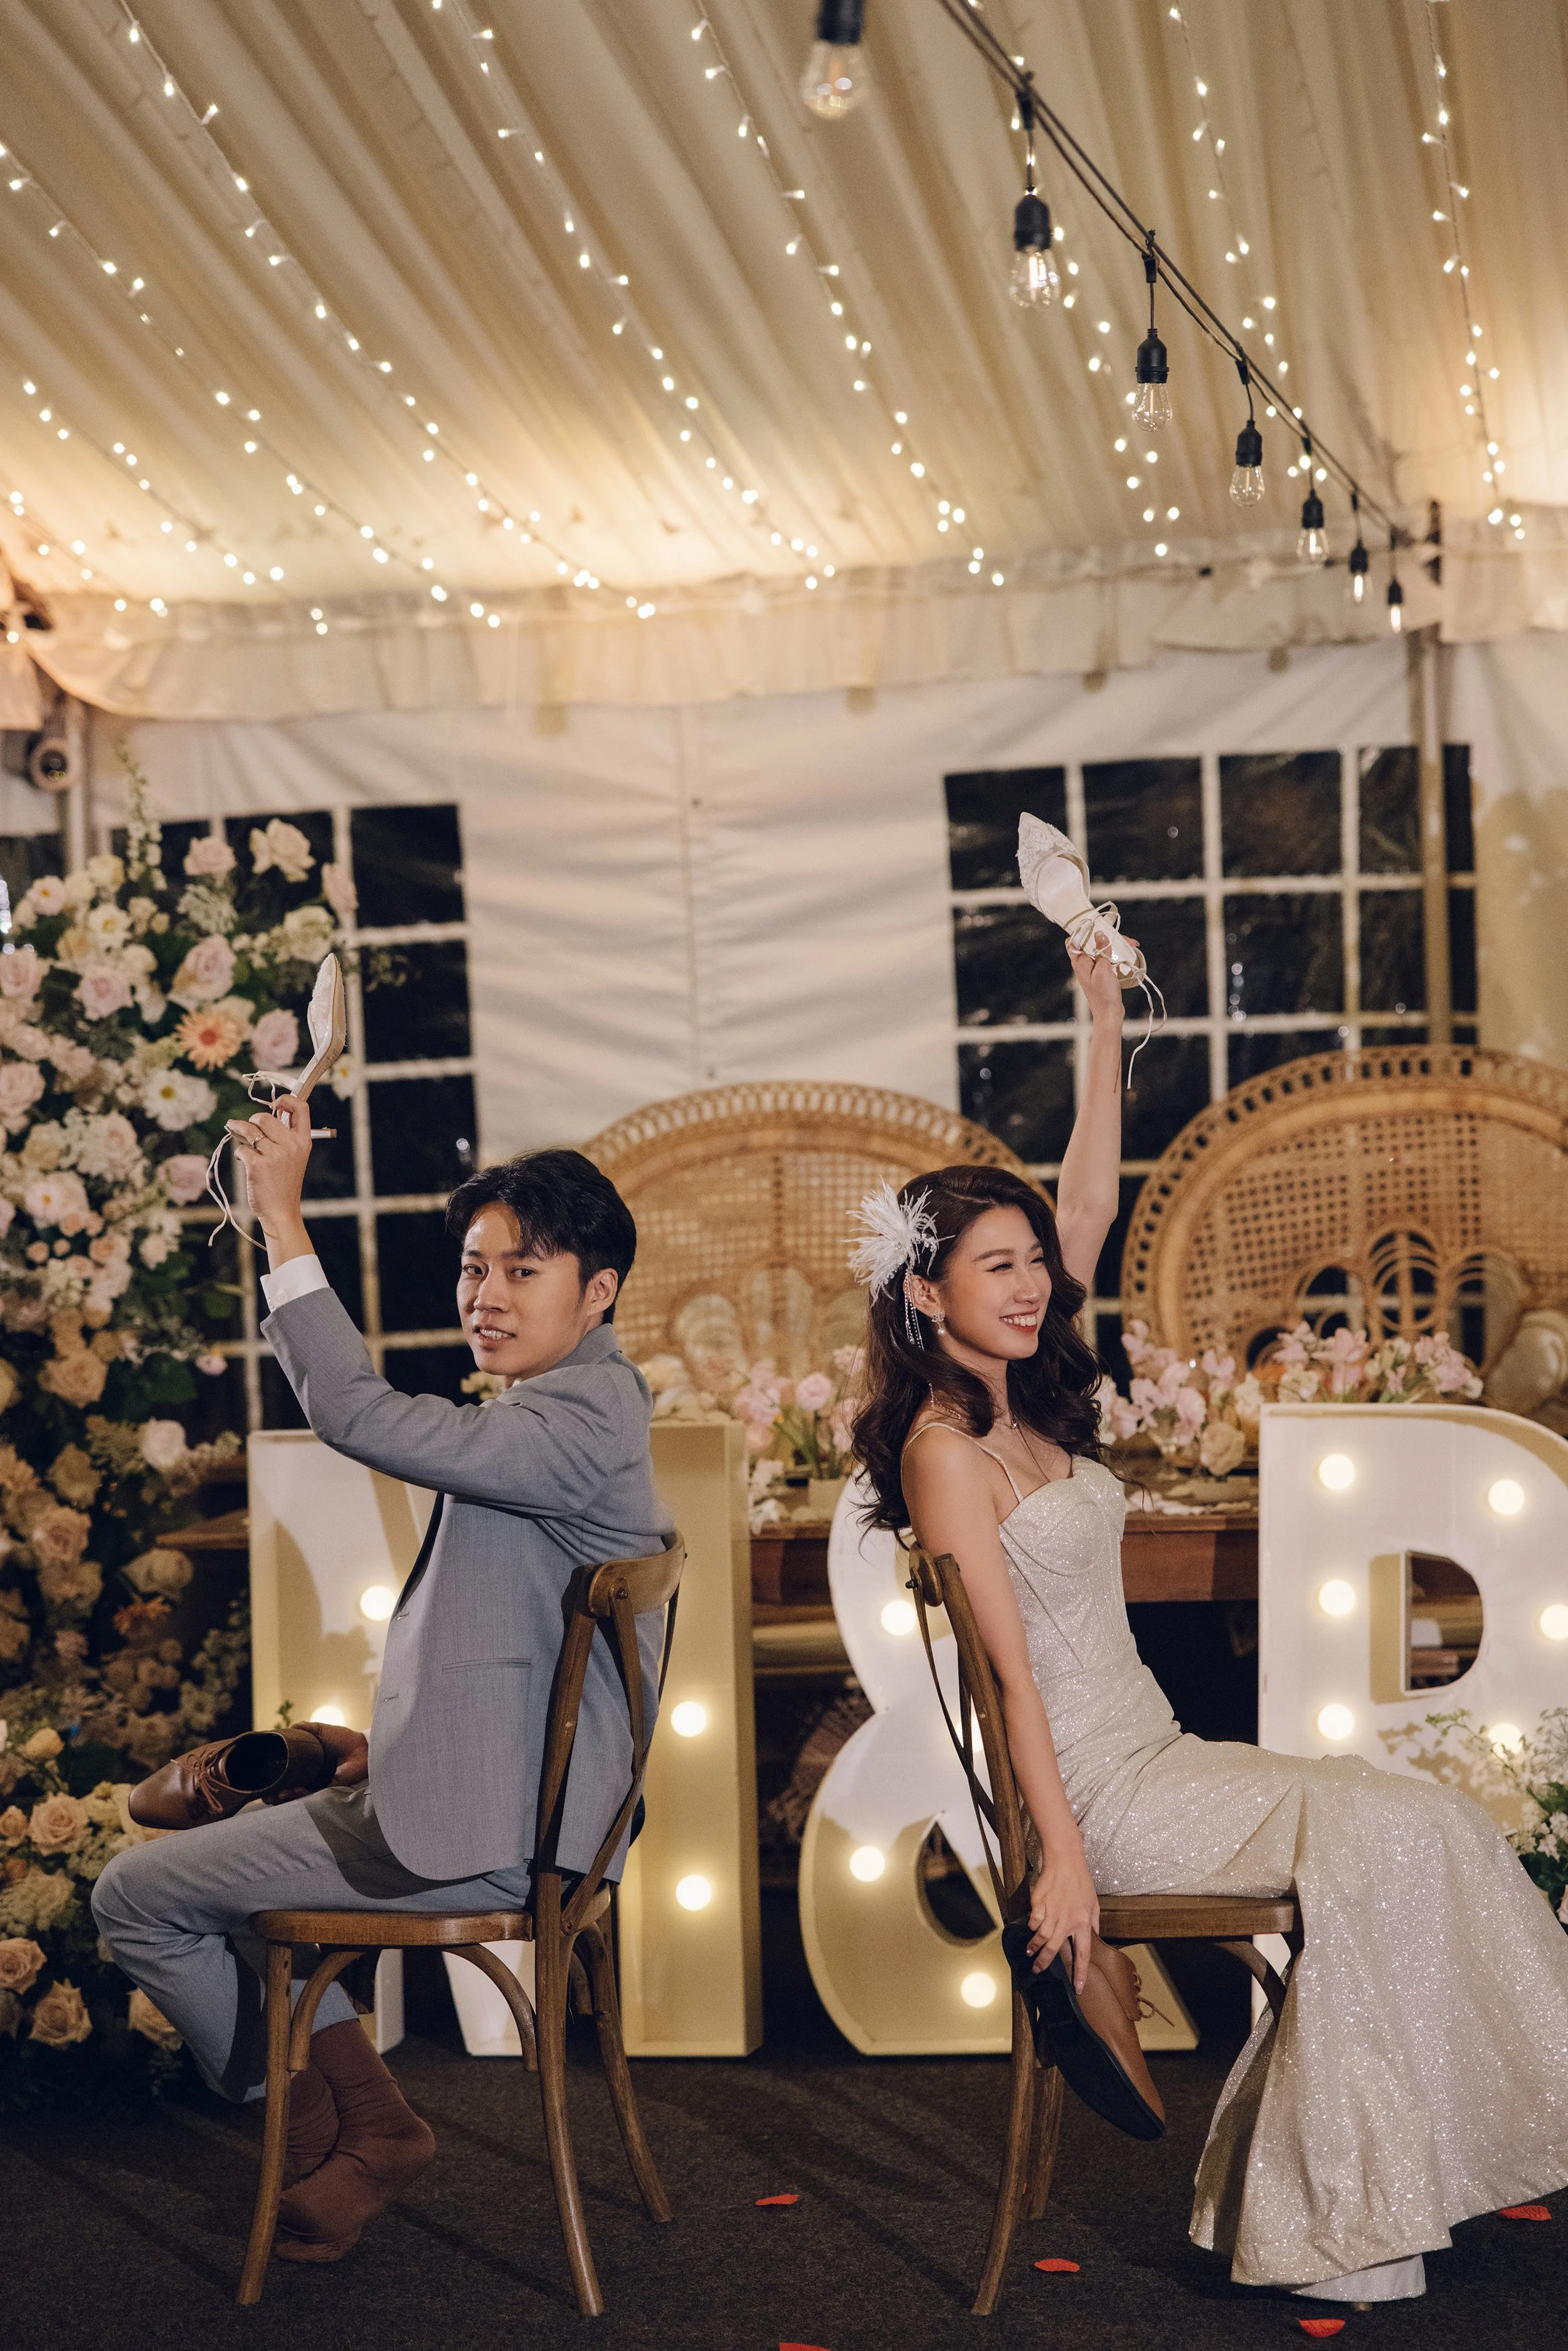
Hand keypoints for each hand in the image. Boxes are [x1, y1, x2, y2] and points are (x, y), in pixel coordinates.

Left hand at [224, 1094, 310, 1242]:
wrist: (281, 1210)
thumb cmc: (286, 1184)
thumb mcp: (296, 1157)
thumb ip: (286, 1137)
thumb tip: (264, 1118)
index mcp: (303, 1141)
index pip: (301, 1108)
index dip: (287, 1099)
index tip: (276, 1103)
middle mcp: (291, 1146)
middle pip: (265, 1117)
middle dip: (253, 1121)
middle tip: (248, 1127)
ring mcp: (274, 1155)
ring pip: (249, 1130)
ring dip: (239, 1131)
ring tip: (236, 1132)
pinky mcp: (257, 1165)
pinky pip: (241, 1148)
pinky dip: (238, 1153)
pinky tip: (243, 1160)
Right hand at [266, 1721, 368, 1801]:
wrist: (362, 1747)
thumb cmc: (344, 1739)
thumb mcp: (322, 1730)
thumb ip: (306, 1728)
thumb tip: (290, 1727)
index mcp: (305, 1766)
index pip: (284, 1777)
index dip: (272, 1781)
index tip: (261, 1782)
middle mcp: (308, 1778)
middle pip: (287, 1791)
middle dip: (275, 1796)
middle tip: (268, 1795)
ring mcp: (317, 1785)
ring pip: (297, 1797)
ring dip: (286, 1796)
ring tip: (280, 1794)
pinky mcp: (328, 1789)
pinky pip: (312, 1796)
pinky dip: (302, 1794)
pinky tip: (295, 1790)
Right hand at [1026, 1839, 1100, 1992]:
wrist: (1065, 1861)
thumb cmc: (1081, 1882)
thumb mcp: (1093, 1904)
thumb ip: (1093, 1923)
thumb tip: (1094, 1938)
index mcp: (1083, 1923)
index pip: (1083, 1954)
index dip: (1080, 1973)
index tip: (1078, 1988)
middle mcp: (1067, 1921)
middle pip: (1053, 1949)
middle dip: (1044, 1963)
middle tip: (1037, 1970)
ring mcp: (1052, 1913)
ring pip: (1041, 1937)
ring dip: (1034, 1947)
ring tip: (1030, 1952)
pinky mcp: (1039, 1904)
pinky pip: (1033, 1921)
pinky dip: (1032, 1926)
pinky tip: (1031, 1927)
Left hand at [1068, 937, 1132, 1027]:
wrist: (1109, 1013)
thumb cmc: (1104, 995)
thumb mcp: (1103, 970)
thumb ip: (1101, 951)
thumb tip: (1100, 934)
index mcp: (1080, 962)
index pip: (1074, 940)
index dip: (1083, 931)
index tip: (1096, 924)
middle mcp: (1084, 963)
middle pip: (1092, 942)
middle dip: (1107, 937)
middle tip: (1125, 939)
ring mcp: (1093, 968)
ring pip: (1102, 949)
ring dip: (1116, 945)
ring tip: (1132, 945)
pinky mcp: (1102, 972)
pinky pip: (1107, 958)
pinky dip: (1117, 954)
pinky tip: (1128, 954)